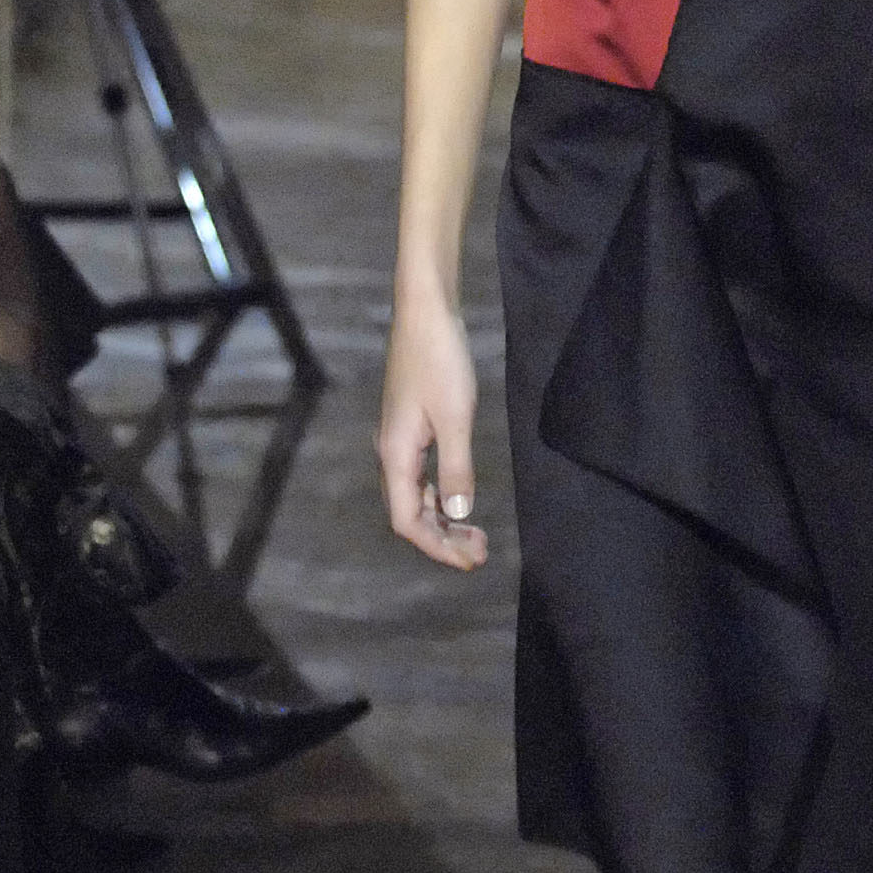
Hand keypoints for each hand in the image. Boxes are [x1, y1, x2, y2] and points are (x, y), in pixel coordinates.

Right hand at [376, 293, 488, 570]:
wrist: (426, 312)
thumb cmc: (440, 359)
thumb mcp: (455, 416)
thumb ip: (456, 466)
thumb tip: (458, 512)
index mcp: (396, 454)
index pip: (406, 521)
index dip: (436, 547)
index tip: (470, 559)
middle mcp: (391, 451)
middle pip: (409, 513)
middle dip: (442, 538)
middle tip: (480, 551)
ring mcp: (399, 438)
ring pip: (414, 496)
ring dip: (442, 518)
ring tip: (476, 533)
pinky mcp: (410, 425)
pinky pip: (419, 475)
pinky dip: (439, 494)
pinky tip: (459, 497)